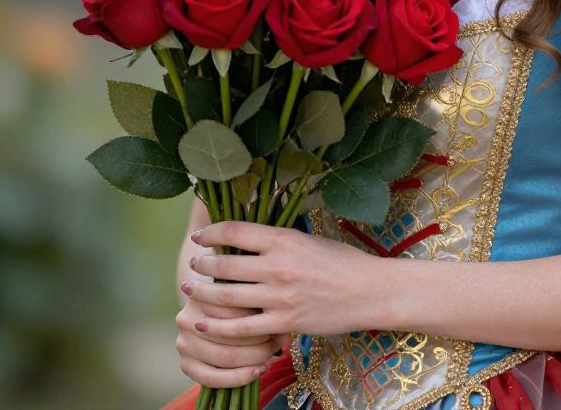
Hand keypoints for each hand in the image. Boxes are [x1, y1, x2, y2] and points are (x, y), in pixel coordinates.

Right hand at [175, 289, 289, 389]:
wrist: (211, 311)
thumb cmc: (237, 298)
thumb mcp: (249, 296)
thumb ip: (267, 309)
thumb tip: (285, 341)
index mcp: (201, 293)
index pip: (234, 308)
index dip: (259, 316)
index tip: (279, 321)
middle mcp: (187, 317)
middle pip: (228, 334)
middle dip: (258, 341)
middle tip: (275, 343)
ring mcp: (183, 341)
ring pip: (223, 357)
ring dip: (251, 359)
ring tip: (269, 356)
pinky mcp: (185, 363)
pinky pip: (212, 378)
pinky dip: (238, 378)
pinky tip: (256, 373)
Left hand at [185, 221, 385, 341]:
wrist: (369, 291)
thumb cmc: (342, 261)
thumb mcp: (309, 240)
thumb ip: (278, 241)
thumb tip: (246, 238)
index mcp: (285, 239)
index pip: (236, 231)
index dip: (211, 233)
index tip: (200, 237)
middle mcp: (278, 266)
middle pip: (225, 265)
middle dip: (202, 264)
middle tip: (194, 264)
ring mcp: (279, 298)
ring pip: (227, 297)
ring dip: (203, 293)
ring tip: (191, 290)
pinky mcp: (284, 324)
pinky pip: (241, 328)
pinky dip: (217, 327)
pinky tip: (203, 324)